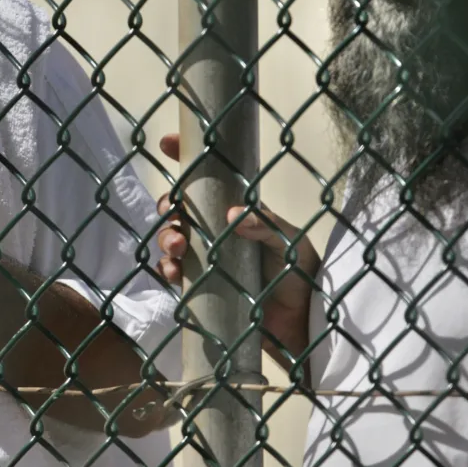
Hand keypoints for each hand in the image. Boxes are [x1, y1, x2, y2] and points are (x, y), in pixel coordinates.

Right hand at [154, 133, 319, 358]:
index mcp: (239, 211)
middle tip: (173, 211)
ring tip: (177, 248)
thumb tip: (230, 215)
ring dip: (166, 237)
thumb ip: (264, 226)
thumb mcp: (290, 242)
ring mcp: (206, 258)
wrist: (301, 324)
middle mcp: (217, 231)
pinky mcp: (199, 286)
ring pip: (171, 237)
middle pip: (180, 208)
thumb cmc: (301, 275)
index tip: (170, 142)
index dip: (187, 157)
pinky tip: (173, 273)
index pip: (210, 177)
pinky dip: (167, 269)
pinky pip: (172, 272)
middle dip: (168, 205)